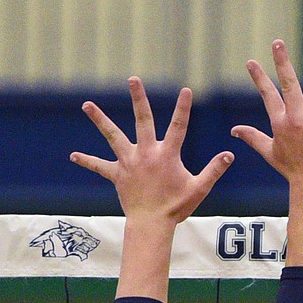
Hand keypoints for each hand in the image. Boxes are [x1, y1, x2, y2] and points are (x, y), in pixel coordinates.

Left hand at [70, 77, 232, 221]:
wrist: (152, 223)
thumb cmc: (177, 207)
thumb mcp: (199, 188)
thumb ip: (214, 170)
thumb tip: (229, 154)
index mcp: (167, 155)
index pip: (179, 126)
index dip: (183, 108)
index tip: (186, 90)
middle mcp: (146, 153)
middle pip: (142, 120)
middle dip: (138, 99)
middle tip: (133, 79)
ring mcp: (129, 162)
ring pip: (113, 136)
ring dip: (100, 119)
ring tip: (87, 105)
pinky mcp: (117, 174)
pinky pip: (100, 166)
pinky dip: (87, 161)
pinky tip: (73, 156)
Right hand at [231, 39, 302, 187]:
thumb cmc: (292, 170)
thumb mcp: (269, 152)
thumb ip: (252, 137)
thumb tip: (234, 131)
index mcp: (281, 121)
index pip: (268, 95)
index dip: (259, 78)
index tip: (251, 62)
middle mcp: (297, 118)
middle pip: (289, 85)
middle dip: (282, 63)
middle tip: (277, 42)